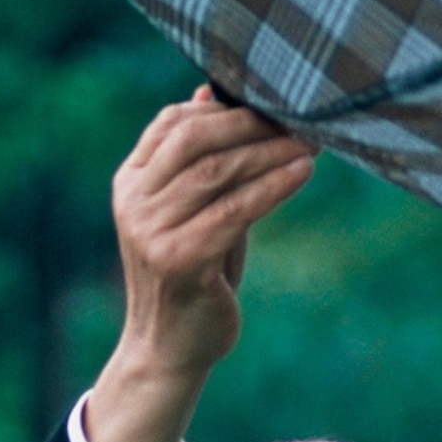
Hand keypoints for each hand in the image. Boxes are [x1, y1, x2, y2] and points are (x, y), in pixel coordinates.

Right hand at [82, 91, 314, 441]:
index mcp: (130, 183)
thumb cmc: (192, 274)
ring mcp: (151, 230)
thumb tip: (211, 93)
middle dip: (251, 124)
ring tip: (310, 143)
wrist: (170, 348)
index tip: (272, 103)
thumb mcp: (191, 210)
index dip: (223, 108)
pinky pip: (236, 209)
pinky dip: (273, 186)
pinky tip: (302, 173)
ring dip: (271, 152)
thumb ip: (202, 160)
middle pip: (194, 138)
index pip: (172, 123)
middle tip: (298, 119)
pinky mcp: (180, 258)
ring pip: (218, 171)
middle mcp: (133, 201)